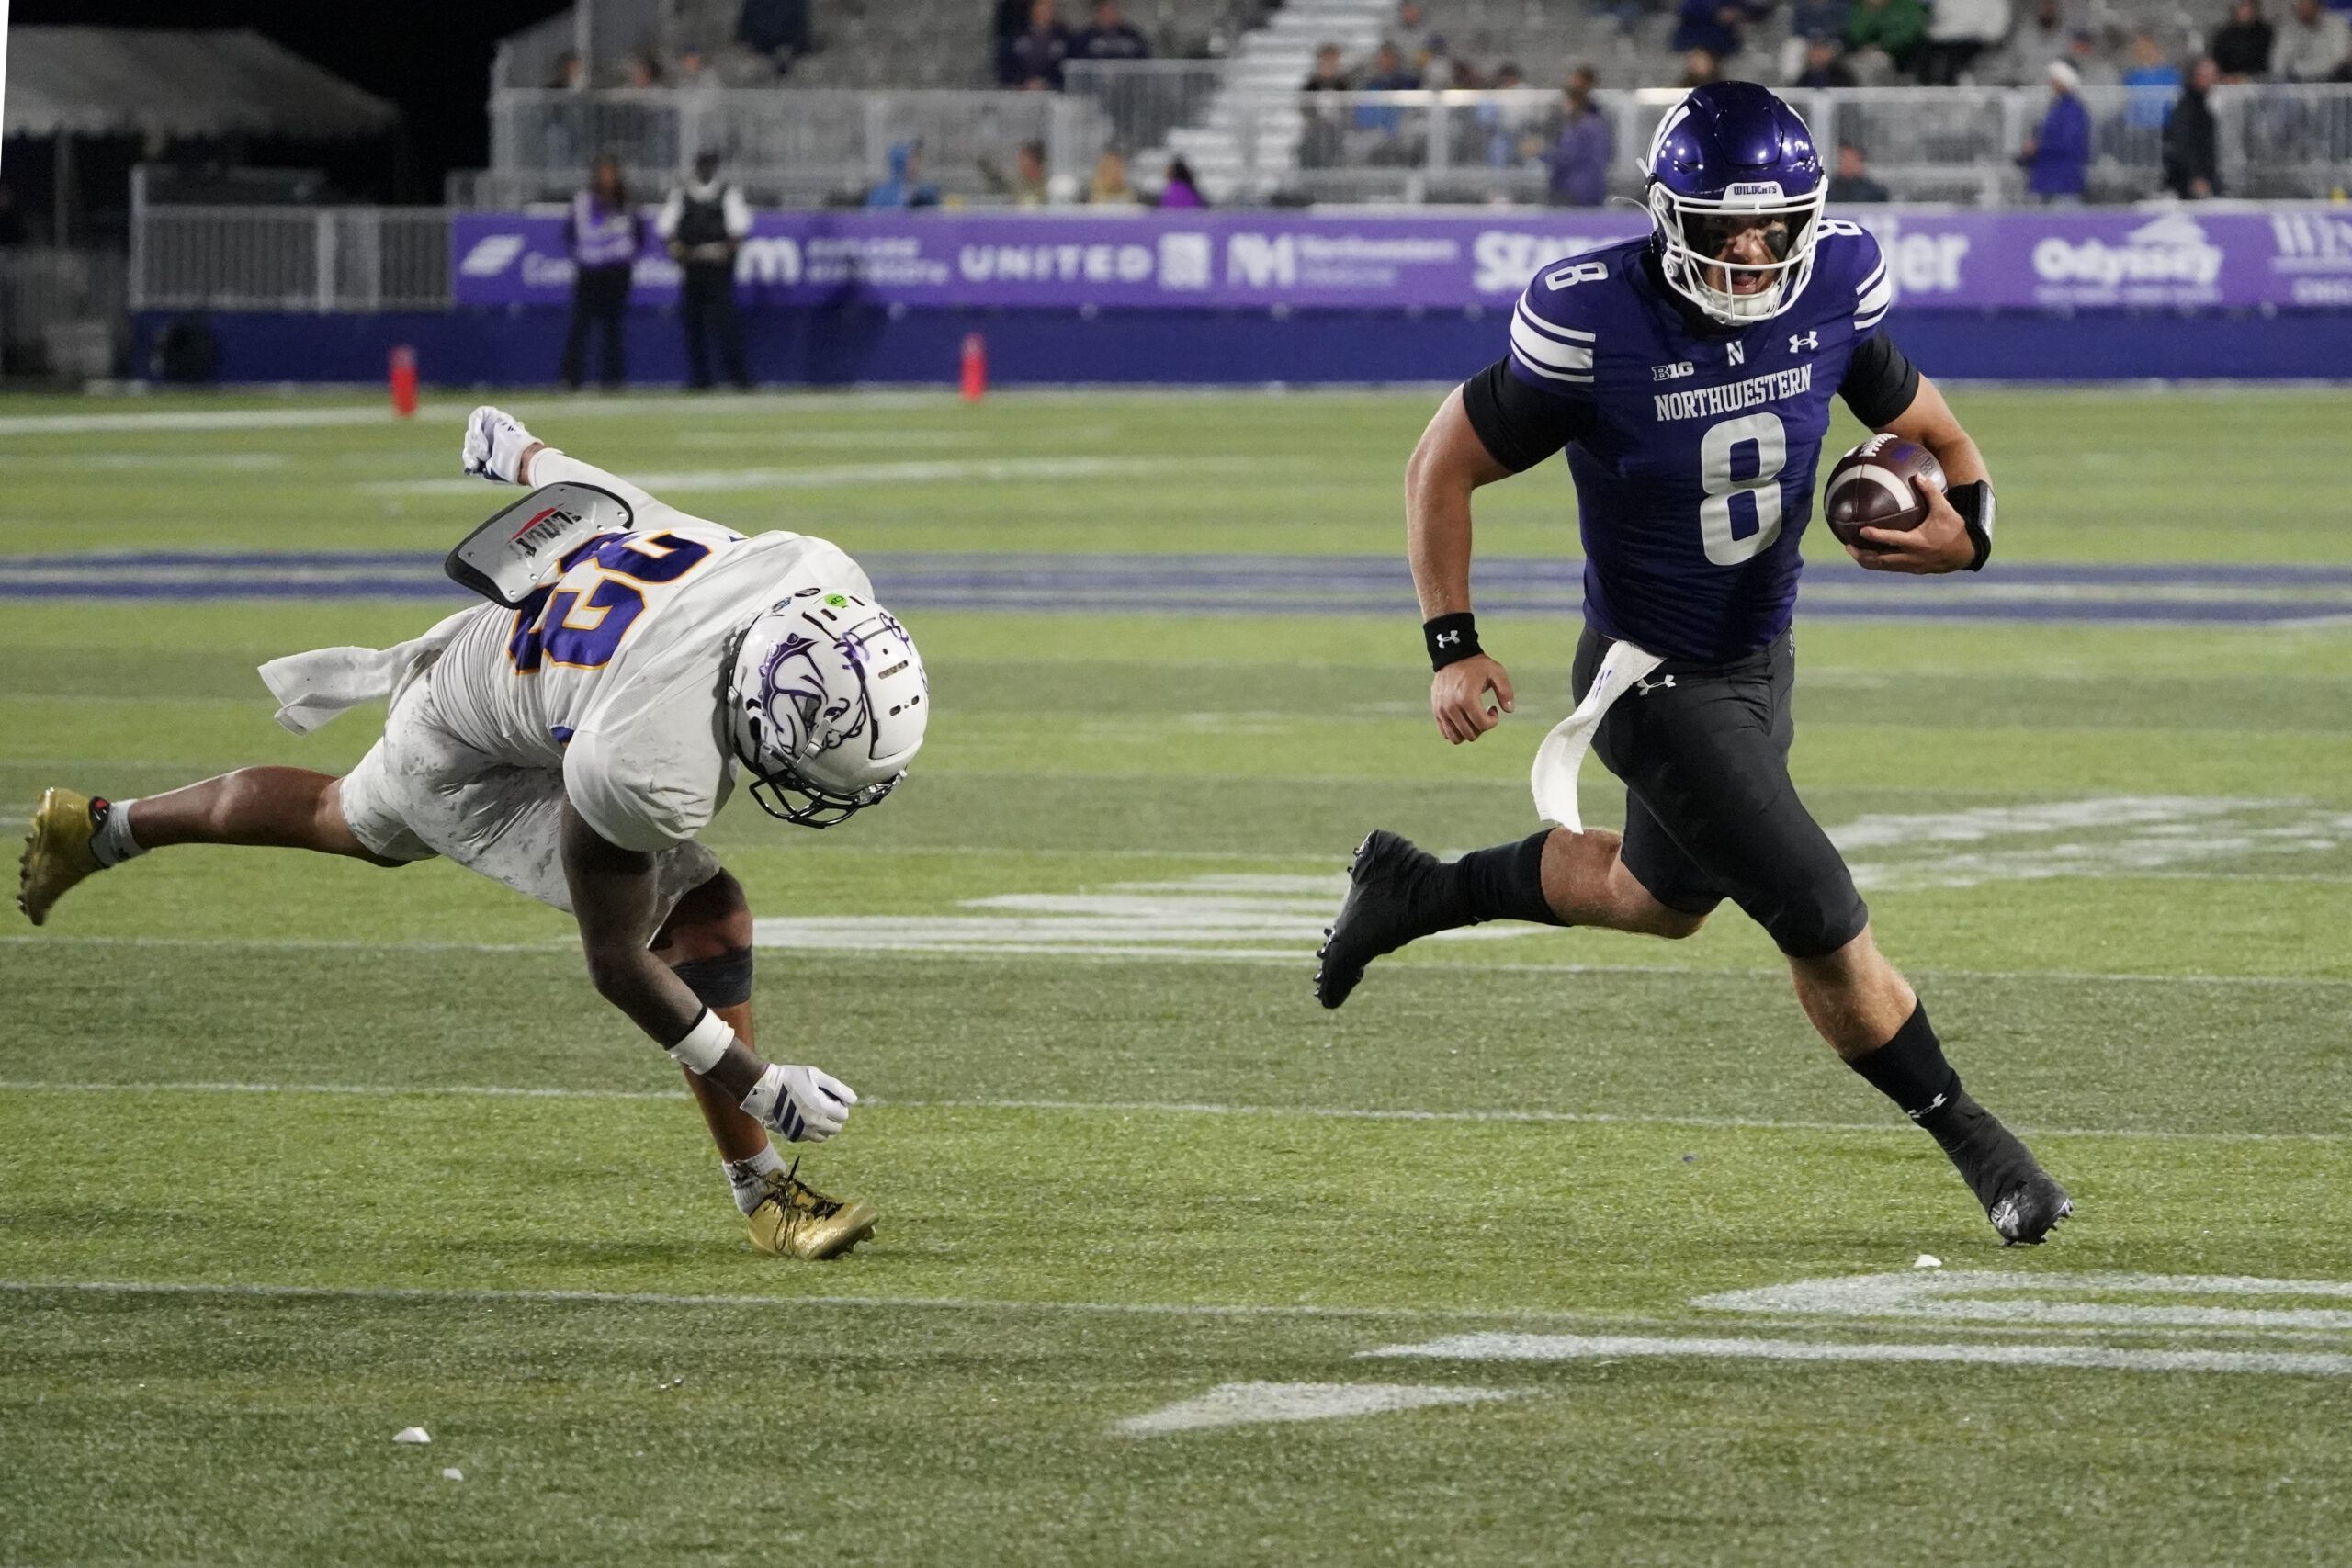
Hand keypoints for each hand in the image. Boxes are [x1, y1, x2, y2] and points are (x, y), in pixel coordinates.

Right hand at [747, 1063, 858, 1142]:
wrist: (763, 1089)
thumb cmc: (790, 1078)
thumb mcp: (815, 1075)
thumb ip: (837, 1088)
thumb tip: (853, 1100)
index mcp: (821, 1107)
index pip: (843, 1115)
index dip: (840, 1105)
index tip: (831, 1098)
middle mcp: (814, 1123)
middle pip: (836, 1128)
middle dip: (834, 1117)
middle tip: (824, 1105)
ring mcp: (802, 1132)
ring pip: (824, 1136)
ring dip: (824, 1126)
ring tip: (814, 1112)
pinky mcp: (792, 1136)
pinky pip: (809, 1138)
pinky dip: (810, 1130)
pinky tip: (802, 1117)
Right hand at [1430, 653, 1514, 743]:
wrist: (1452, 655)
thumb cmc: (1477, 664)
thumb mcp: (1497, 672)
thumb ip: (1506, 691)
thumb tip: (1509, 710)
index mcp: (1467, 698)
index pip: (1482, 725)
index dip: (1493, 721)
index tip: (1493, 708)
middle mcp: (1451, 706)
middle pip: (1470, 734)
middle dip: (1481, 727)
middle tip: (1483, 712)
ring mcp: (1441, 710)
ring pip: (1456, 737)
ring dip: (1469, 732)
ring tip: (1473, 718)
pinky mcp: (1436, 710)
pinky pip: (1445, 732)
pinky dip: (1456, 731)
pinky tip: (1463, 718)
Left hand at [1847, 480, 1975, 574]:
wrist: (1967, 552)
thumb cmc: (1955, 528)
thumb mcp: (1945, 508)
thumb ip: (1930, 491)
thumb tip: (1916, 474)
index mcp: (1917, 542)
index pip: (1891, 540)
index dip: (1875, 536)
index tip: (1861, 531)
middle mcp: (1911, 557)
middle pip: (1880, 560)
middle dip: (1862, 555)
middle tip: (1848, 546)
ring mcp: (1911, 566)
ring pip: (1883, 567)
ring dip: (1867, 561)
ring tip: (1854, 552)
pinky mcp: (1913, 570)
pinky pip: (1891, 567)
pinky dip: (1879, 563)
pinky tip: (1871, 554)